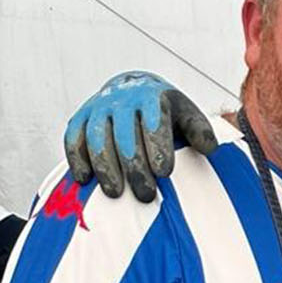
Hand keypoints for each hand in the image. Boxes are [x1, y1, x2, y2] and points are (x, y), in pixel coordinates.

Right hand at [63, 71, 217, 202]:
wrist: (131, 87)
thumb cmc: (165, 111)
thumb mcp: (187, 114)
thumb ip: (199, 131)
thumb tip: (208, 149)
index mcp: (151, 98)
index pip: (153, 122)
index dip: (157, 147)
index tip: (164, 173)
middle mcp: (121, 100)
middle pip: (124, 136)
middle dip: (135, 167)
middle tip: (145, 194)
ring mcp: (97, 109)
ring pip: (97, 139)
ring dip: (105, 168)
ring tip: (115, 193)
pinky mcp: (79, 119)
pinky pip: (73, 139)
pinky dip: (77, 159)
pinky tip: (84, 180)